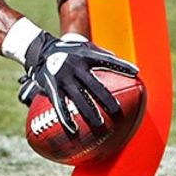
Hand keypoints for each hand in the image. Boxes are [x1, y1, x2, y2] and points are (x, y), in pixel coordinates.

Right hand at [18, 33, 137, 133]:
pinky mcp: (51, 86)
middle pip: (94, 85)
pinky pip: (59, 105)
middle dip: (106, 99)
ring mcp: (62, 78)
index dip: (121, 65)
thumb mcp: (81, 47)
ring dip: (89, 112)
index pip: (106, 60)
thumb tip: (120, 61)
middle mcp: (74, 67)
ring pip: (78, 98)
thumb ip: (99, 53)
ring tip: (99, 124)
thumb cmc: (66, 50)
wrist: (39, 49)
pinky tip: (73, 129)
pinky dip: (66, 117)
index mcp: (85, 56)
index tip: (135, 72)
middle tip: (117, 111)